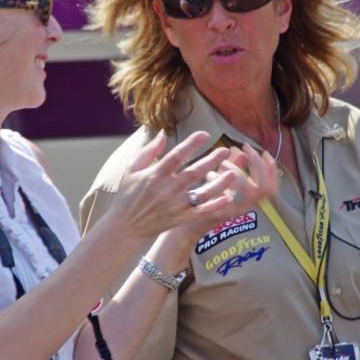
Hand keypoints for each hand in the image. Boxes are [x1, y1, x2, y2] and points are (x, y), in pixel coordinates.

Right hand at [112, 130, 237, 238]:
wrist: (126, 226)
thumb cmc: (128, 194)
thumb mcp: (132, 169)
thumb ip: (149, 151)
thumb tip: (163, 133)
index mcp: (155, 175)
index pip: (176, 156)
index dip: (191, 144)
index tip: (205, 134)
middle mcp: (167, 190)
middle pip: (193, 173)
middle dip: (211, 160)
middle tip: (226, 150)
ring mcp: (175, 206)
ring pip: (201, 193)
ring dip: (219, 183)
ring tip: (233, 173)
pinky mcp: (180, 219)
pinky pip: (201, 212)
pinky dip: (214, 206)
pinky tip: (227, 197)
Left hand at [174, 144, 277, 238]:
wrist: (189, 224)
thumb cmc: (207, 200)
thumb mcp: (223, 182)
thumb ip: (234, 167)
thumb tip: (241, 152)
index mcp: (250, 200)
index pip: (272, 187)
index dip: (272, 170)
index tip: (264, 152)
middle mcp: (245, 208)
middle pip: (263, 189)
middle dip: (256, 165)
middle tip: (245, 148)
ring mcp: (233, 212)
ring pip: (246, 192)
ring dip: (237, 172)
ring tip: (223, 163)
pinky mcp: (217, 215)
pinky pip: (224, 197)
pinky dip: (217, 182)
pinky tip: (210, 175)